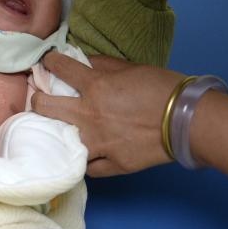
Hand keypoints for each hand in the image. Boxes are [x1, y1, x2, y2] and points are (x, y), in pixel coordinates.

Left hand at [31, 52, 182, 175]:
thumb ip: (103, 65)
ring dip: (57, 134)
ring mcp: (99, 142)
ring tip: (58, 131)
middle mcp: (89, 115)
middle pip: (43, 106)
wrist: (190, 120)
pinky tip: (85, 154)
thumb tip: (83, 61)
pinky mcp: (113, 164)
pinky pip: (88, 167)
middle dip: (37, 100)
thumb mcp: (131, 68)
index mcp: (96, 86)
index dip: (49, 63)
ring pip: (60, 141)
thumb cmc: (164, 89)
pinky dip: (85, 160)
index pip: (59, 68)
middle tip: (41, 99)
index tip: (46, 63)